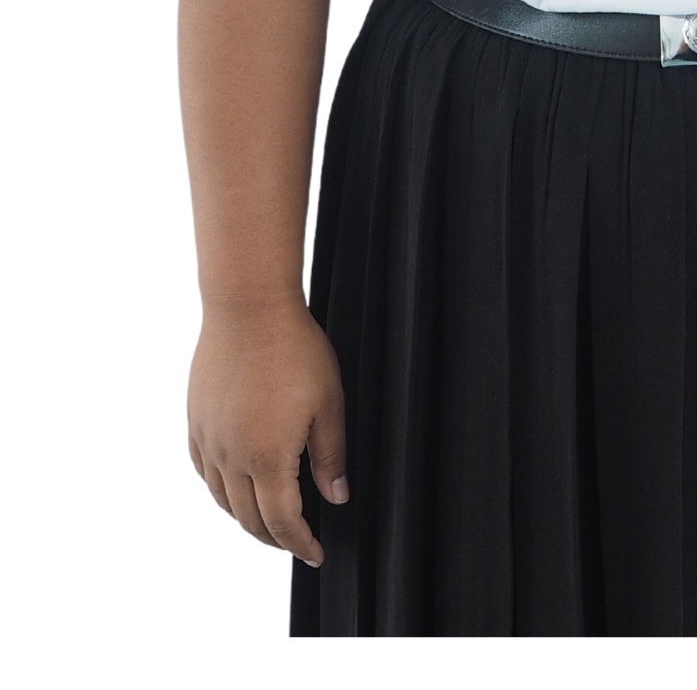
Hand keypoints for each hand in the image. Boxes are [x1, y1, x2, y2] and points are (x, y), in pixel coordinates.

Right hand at [187, 298, 346, 565]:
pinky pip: (204, 470)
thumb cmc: (293, 349)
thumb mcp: (328, 403)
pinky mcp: (196, 421)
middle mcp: (231, 457)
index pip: (283, 521)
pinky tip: (233, 486)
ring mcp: (209, 440)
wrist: (247, 308)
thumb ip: (330, 455)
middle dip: (275, 538)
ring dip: (245, 518)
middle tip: (295, 542)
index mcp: (267, 458)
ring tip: (268, 521)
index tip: (315, 553)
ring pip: (222, 499)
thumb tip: (335, 497)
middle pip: (249, 519)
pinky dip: (220, 489)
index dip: (300, 543)